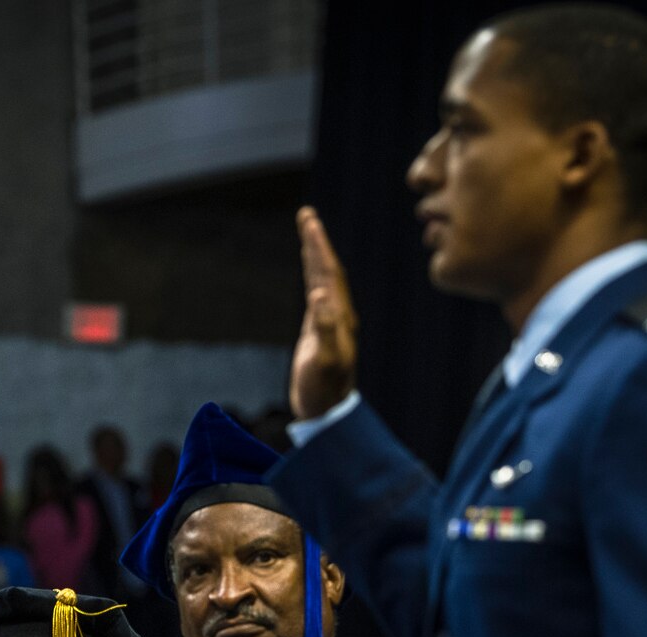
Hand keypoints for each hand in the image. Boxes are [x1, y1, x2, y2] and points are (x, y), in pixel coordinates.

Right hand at [288, 207, 359, 418]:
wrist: (326, 411)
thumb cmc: (323, 388)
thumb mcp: (324, 360)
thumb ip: (325, 328)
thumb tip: (319, 295)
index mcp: (340, 316)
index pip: (329, 273)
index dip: (319, 247)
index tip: (309, 222)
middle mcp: (338, 314)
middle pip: (328, 269)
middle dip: (317, 242)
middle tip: (306, 215)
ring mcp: (330, 322)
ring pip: (322, 279)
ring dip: (315, 255)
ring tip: (307, 232)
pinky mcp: (319, 331)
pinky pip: (317, 294)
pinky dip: (311, 276)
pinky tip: (308, 270)